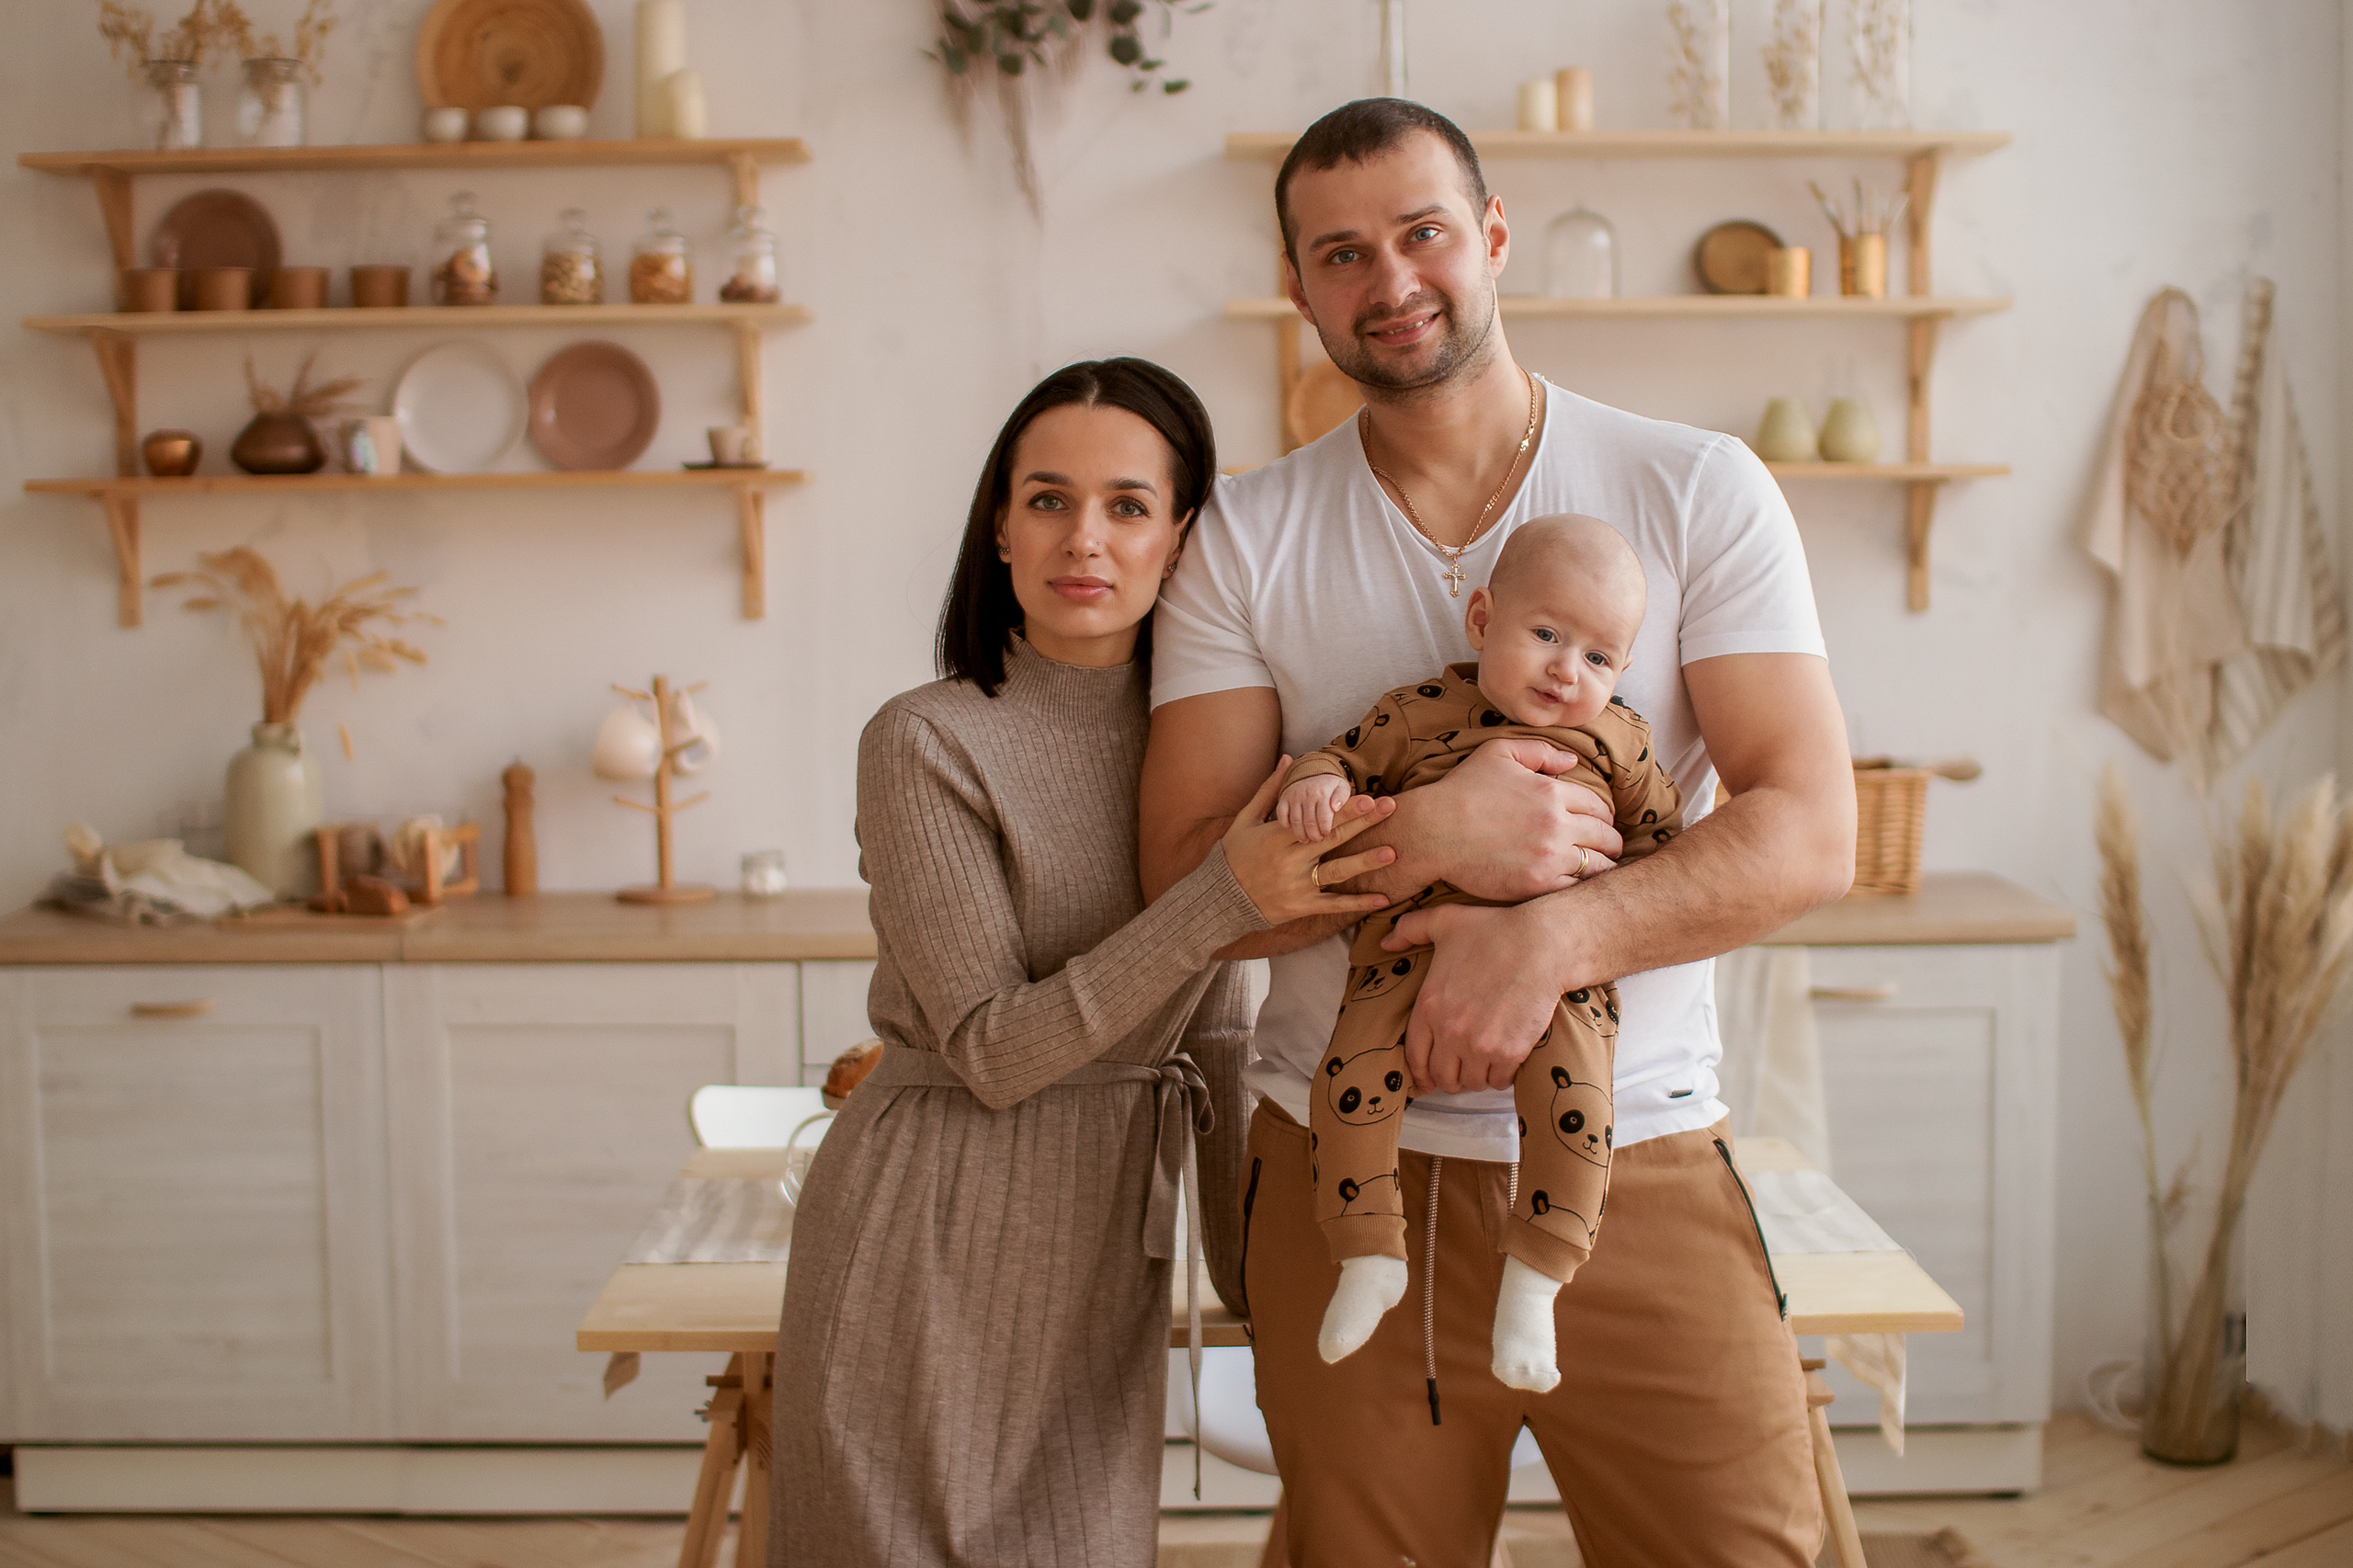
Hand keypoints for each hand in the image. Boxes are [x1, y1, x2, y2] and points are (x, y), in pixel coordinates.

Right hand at [1223, 758, 1397, 925]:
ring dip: (1365, 862)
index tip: (1367, 797)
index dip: (1342, 809)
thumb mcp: (1245, 820)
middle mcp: (1289, 861)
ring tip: (1392, 852)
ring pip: (1336, 872)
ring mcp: (1297, 886)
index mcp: (1276, 837)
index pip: (1316, 819)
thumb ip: (1269, 790)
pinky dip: (1358, 904)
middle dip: (1363, 823)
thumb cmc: (1234, 855)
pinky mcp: (1301, 907)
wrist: (1219, 899)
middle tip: (1390, 808)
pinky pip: (1334, 906)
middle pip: (1332, 839)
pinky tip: (1383, 899)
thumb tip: (1287, 759)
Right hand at [1276, 775, 1350, 842]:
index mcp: (1322, 793)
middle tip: (1317, 839)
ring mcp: (1294, 796)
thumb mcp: (1341, 787)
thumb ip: (1342, 797)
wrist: (1312, 769)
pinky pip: (1282, 814)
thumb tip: (1336, 807)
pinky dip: (1286, 824)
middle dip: (1314, 835)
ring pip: (1295, 821)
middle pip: (1309, 822)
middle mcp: (1307, 794)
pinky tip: (1293, 829)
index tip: (1326, 833)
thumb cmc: (1329, 784)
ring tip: (1306, 839)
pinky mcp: (1284, 798)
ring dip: (1300, 834)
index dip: (1325, 830)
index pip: (1324, 818)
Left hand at [1383, 901, 1566, 1093]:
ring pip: (1471, 1082)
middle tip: (1460, 1073)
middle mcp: (1450, 1030)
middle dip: (1449, 1078)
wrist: (1542, 944)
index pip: (1415, 1055)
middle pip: (1443, 1076)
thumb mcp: (1445, 921)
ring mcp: (1479, 1044)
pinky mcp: (1509, 1052)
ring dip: (1476, 1078)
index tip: (1427, 1080)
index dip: (1420, 1073)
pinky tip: (1504, 1064)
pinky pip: (1499, 1081)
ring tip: (1482, 1066)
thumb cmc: (1495, 930)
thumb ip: (1410, 929)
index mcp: (1429, 1005)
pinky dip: (1501, 1077)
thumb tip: (1386, 942)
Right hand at [1408, 737, 1620, 900]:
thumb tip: (1573, 761)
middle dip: (1611, 841)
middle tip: (1608, 848)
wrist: (1432, 831)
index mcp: (1552, 792)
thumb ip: (1540, 751)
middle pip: (1606, 836)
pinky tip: (1578, 887)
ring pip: (1600, 866)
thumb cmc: (1461, 790)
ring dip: (1604, 867)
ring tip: (1600, 870)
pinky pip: (1576, 889)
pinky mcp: (1536, 885)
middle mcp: (1557, 824)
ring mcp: (1548, 857)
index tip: (1600, 823)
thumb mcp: (1497, 753)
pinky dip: (1582, 888)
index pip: (1599, 806)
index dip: (1603, 815)